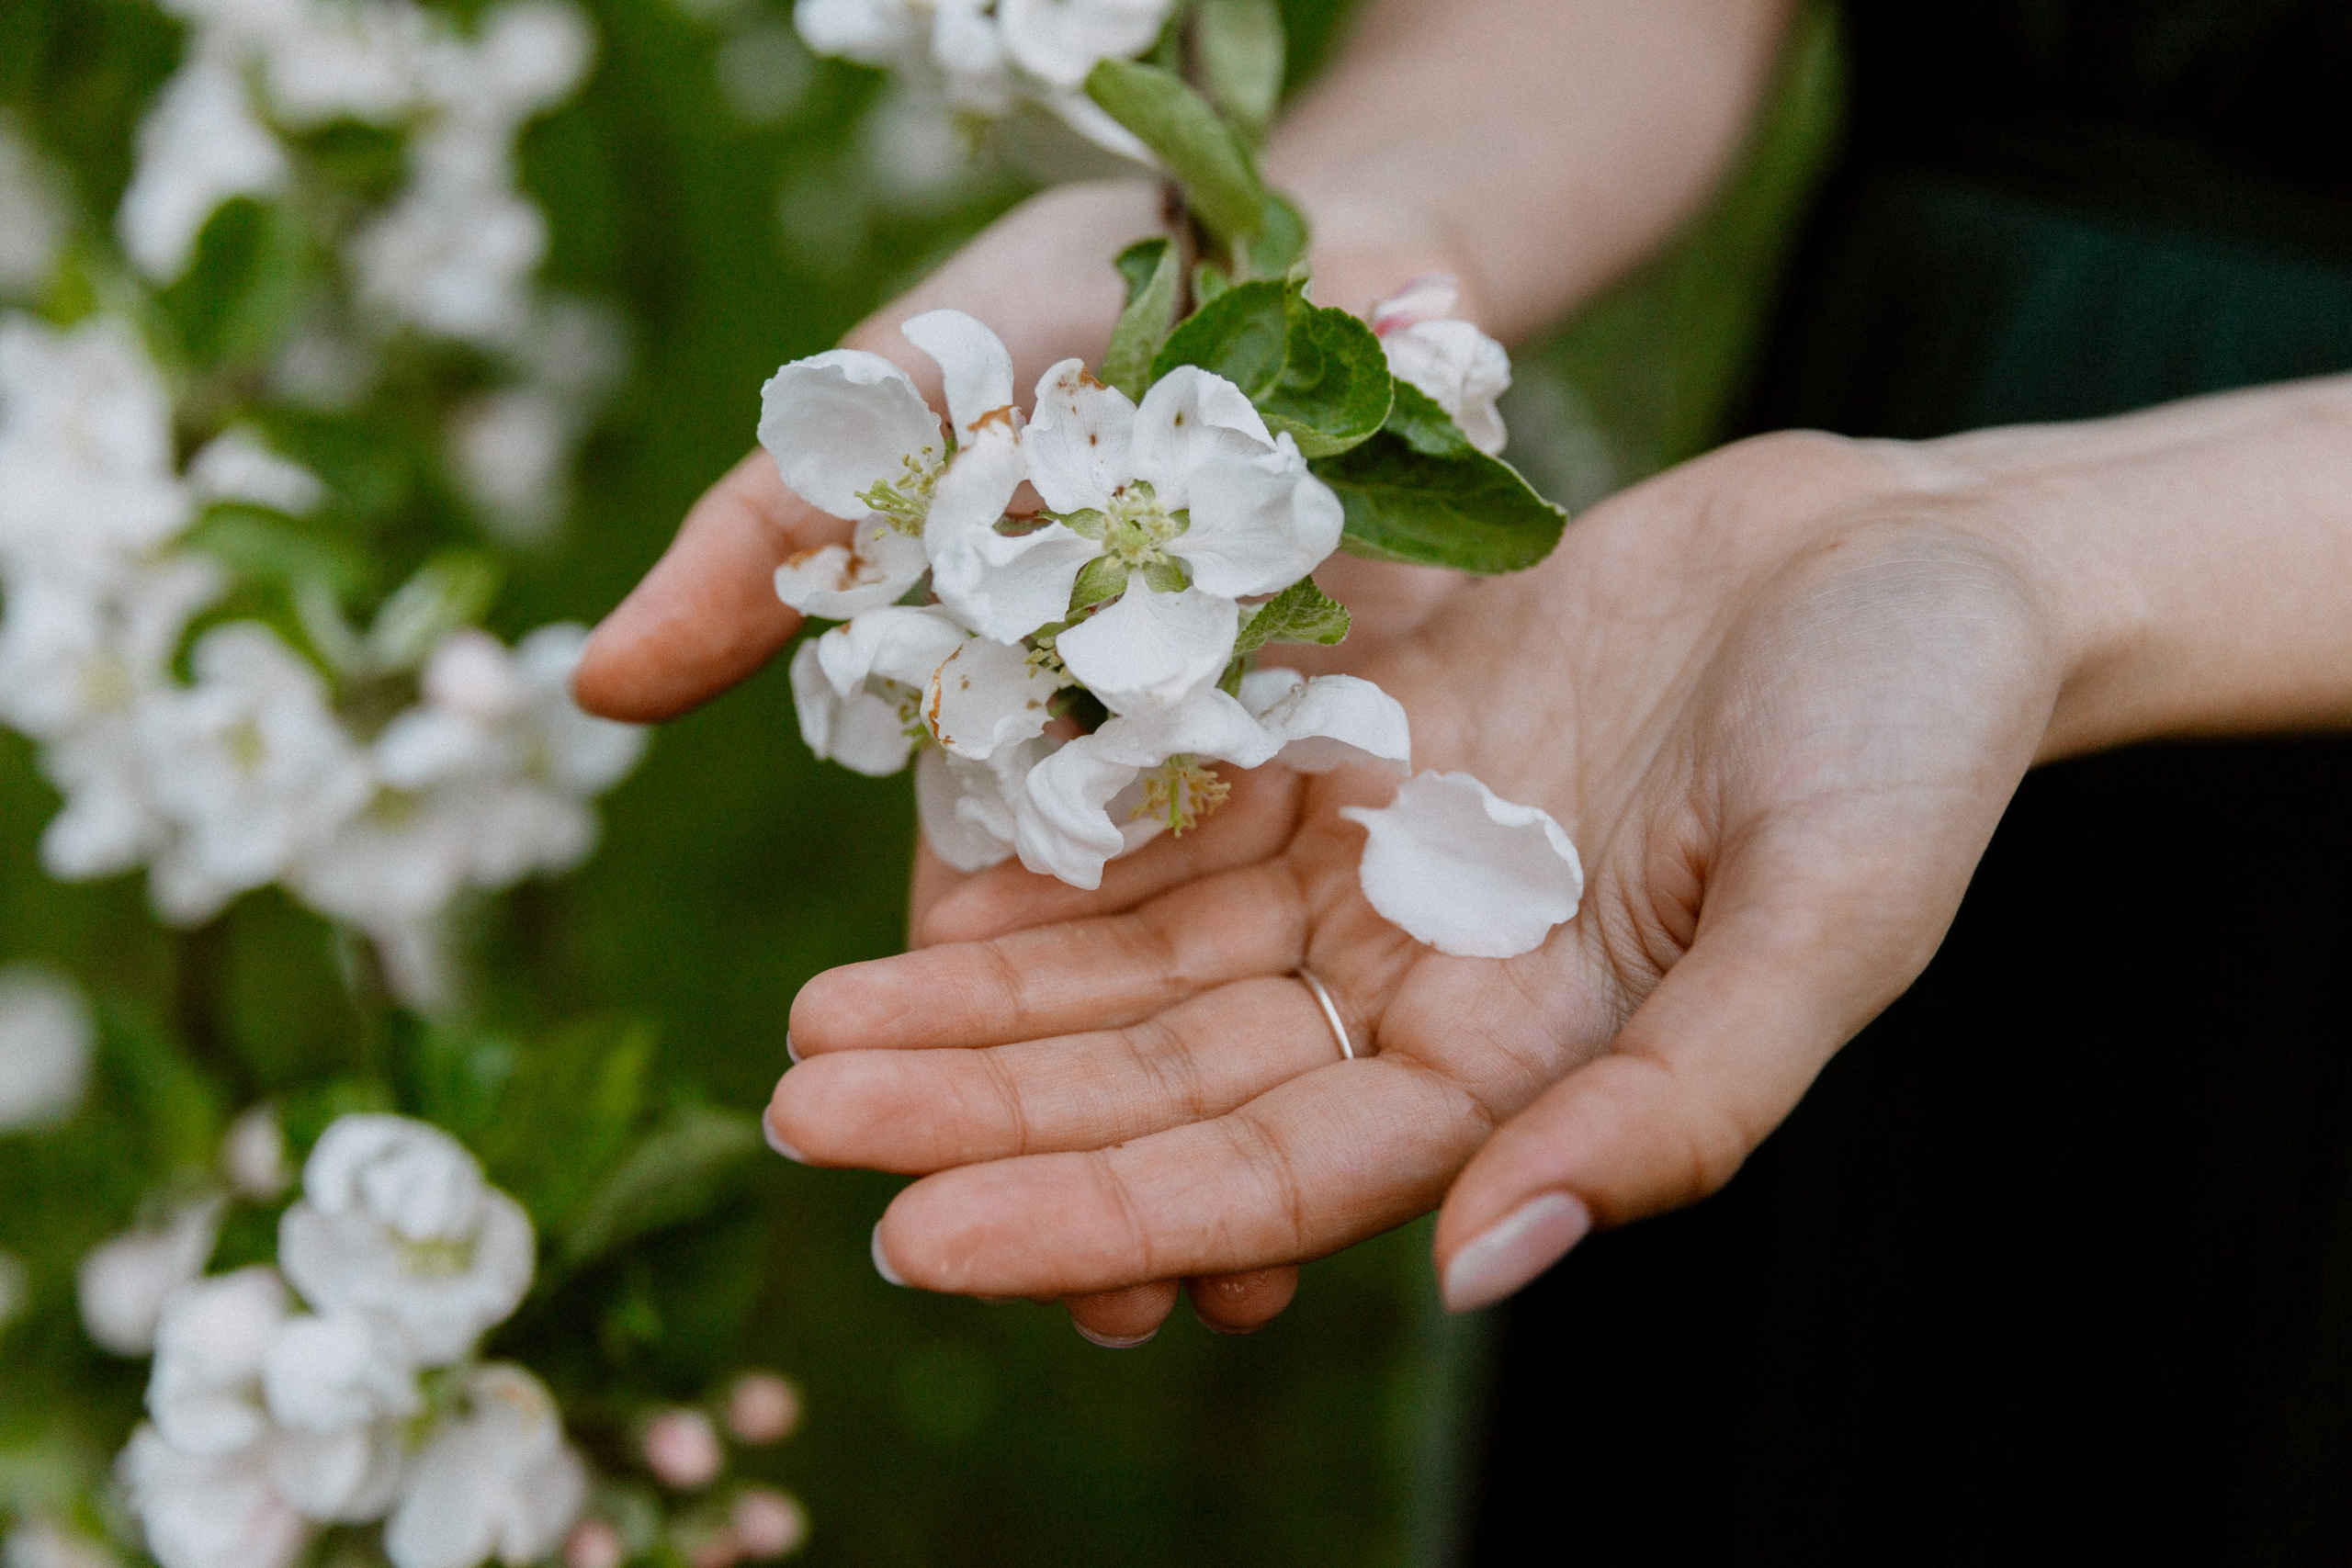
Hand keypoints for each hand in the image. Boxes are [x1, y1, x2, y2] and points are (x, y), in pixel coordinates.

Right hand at [570, 177, 1477, 1333]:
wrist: (1287, 241)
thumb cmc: (1057, 319)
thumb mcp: (898, 415)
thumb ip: (763, 548)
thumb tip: (593, 693)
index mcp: (1001, 763)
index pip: (964, 975)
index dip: (949, 1092)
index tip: (923, 1212)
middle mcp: (1134, 816)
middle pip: (1111, 1034)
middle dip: (1097, 1174)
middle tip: (1109, 1304)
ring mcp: (1273, 814)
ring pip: (1253, 1024)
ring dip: (1244, 1158)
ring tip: (1239, 1289)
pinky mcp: (1397, 784)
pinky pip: (1391, 948)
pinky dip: (1383, 1044)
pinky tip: (1408, 1155)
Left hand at [767, 427, 2085, 1341]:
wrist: (1918, 559)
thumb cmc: (1918, 738)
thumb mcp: (1836, 921)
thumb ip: (1677, 1104)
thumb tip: (1478, 1268)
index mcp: (1525, 1068)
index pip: (1271, 1177)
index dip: (1092, 1207)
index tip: (915, 1236)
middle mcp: (1424, 987)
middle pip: (1161, 1073)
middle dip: (980, 1100)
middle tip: (797, 1110)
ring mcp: (1378, 863)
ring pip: (1141, 956)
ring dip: (982, 989)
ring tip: (813, 1020)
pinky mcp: (1355, 739)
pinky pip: (1175, 801)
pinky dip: (1058, 842)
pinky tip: (930, 869)